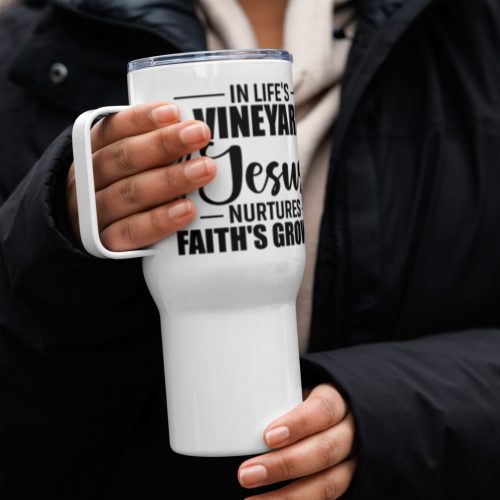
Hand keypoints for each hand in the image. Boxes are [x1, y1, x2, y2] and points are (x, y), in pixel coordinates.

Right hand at [66, 102, 214, 249]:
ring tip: (205, 169)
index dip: (142, 120)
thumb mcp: (121, 163)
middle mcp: (86, 180)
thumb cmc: (115, 189)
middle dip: (164, 144)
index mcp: (89, 152)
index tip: (174, 112)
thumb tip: (193, 131)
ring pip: (130, 193)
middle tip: (200, 134)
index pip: (112, 129)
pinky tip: (187, 210)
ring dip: (170, 180)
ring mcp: (93, 213)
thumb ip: (148, 147)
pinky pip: (133, 231)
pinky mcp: (106, 244)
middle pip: (123, 158)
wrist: (85, 234)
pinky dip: (160, 220)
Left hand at [238, 384, 355, 498]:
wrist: (333, 418)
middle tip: (245, 474)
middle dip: (283, 465)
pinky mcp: (346, 485)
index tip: (267, 436)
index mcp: (336, 401)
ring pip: (327, 484)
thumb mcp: (293, 391)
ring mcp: (351, 463)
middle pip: (324, 451)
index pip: (322, 410)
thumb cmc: (301, 402)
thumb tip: (221, 407)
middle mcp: (350, 433)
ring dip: (287, 497)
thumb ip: (271, 398)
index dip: (298, 424)